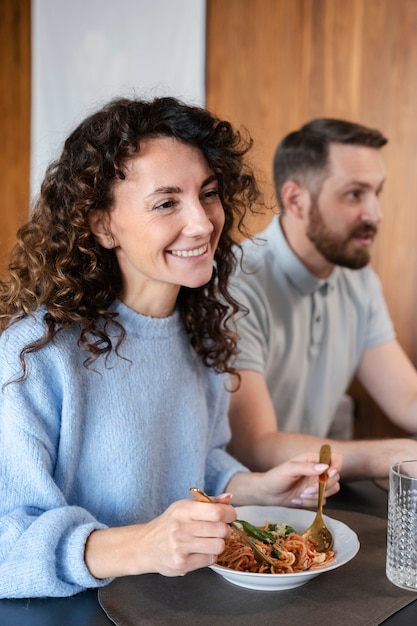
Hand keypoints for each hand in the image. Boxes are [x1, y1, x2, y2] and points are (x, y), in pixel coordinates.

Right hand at [85, 497, 235, 578]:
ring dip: (219, 544)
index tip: (230, 515)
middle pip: (221, 530)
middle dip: (226, 530)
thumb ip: (208, 502)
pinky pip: (210, 560)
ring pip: (218, 546)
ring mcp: (180, 547)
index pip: (217, 512)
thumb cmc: (169, 524)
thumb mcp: (185, 507)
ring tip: (211, 541)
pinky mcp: (181, 564)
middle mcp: (181, 528)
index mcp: (183, 510)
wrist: (145, 546)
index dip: (230, 514)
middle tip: (221, 530)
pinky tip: (201, 551)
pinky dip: (210, 556)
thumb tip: (229, 498)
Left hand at [227, 451, 341, 507]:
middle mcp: (318, 471)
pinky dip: (311, 503)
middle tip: (306, 490)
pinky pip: (323, 502)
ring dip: (317, 495)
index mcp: (312, 459)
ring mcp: (317, 484)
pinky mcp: (315, 497)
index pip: (334, 459)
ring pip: (332, 490)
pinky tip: (297, 500)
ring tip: (300, 495)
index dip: (336, 466)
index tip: (329, 474)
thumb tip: (324, 467)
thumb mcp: (289, 469)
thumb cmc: (275, 477)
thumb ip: (306, 467)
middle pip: (335, 477)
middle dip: (322, 486)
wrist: (267, 494)